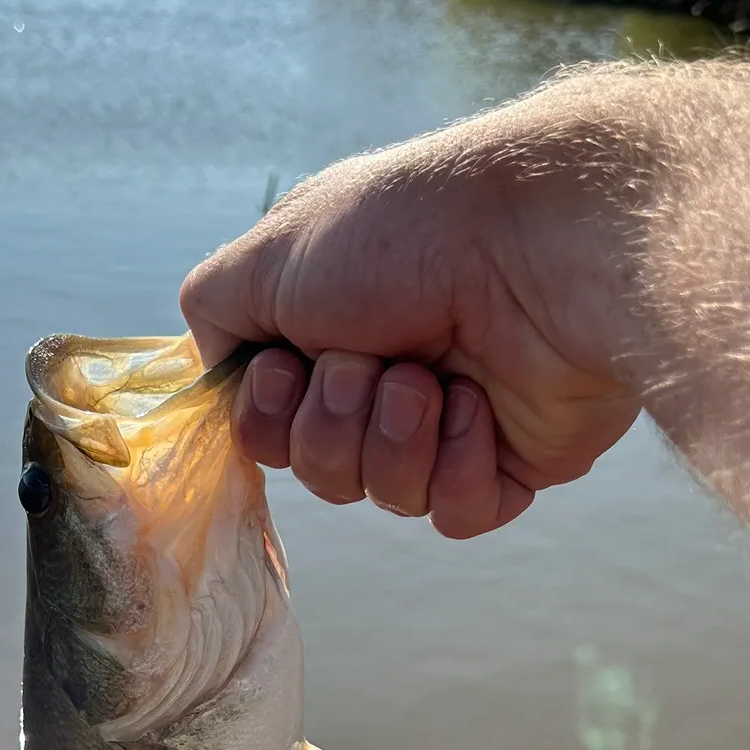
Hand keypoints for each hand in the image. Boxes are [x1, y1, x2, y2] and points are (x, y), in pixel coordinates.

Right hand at [179, 106, 643, 538]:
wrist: (534, 246)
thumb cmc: (400, 234)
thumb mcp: (268, 252)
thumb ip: (215, 310)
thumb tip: (226, 368)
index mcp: (326, 330)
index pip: (264, 425)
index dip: (264, 416)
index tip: (285, 367)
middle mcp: (383, 377)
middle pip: (317, 470)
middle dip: (333, 423)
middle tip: (371, 360)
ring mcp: (448, 422)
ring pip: (382, 494)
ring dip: (393, 436)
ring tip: (429, 378)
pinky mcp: (511, 462)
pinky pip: (451, 514)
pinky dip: (453, 464)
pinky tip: (476, 406)